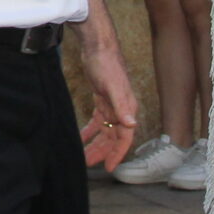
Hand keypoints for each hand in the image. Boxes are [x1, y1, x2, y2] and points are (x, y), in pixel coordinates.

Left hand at [77, 36, 139, 170]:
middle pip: (113, 136)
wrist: (97, 46)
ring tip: (84, 156)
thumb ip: (122, 105)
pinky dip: (90, 129)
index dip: (118, 153)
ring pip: (105, 130)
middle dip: (103, 152)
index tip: (109, 167)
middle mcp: (121, 109)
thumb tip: (132, 124)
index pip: (125, 137)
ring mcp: (111, 104)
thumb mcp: (113, 86)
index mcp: (127, 108)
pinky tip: (81, 137)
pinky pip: (97, 119)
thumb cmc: (107, 64)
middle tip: (90, 164)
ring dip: (96, 143)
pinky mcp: (101, 99)